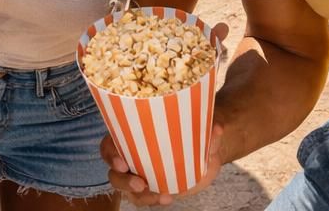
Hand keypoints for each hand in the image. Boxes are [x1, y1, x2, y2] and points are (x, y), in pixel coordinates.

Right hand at [104, 123, 224, 205]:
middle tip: (140, 183)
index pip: (110, 143)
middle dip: (123, 180)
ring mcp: (140, 174)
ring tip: (160, 196)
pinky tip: (168, 198)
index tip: (121, 160)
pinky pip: (144, 198)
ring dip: (139, 195)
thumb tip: (218, 128)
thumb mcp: (201, 130)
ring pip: (127, 189)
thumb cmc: (195, 131)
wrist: (206, 149)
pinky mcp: (152, 188)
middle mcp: (131, 155)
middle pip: (114, 172)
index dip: (110, 153)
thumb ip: (208, 131)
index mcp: (133, 134)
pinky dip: (153, 199)